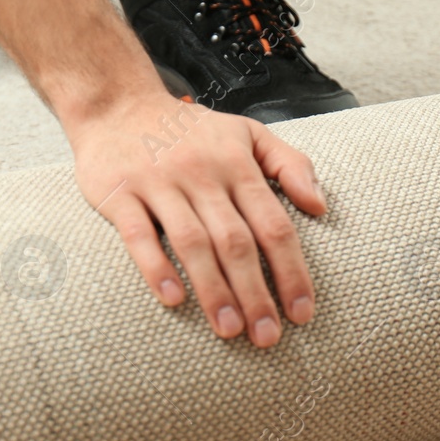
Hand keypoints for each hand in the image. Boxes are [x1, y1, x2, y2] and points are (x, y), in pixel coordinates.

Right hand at [67, 90, 325, 346]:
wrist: (118, 104)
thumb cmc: (190, 130)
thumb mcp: (248, 132)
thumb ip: (291, 164)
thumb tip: (321, 207)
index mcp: (237, 164)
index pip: (272, 224)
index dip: (291, 270)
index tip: (302, 312)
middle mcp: (201, 174)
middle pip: (236, 241)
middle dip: (256, 292)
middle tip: (268, 337)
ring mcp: (159, 183)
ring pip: (192, 242)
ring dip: (213, 290)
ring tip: (229, 330)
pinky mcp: (120, 193)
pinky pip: (139, 235)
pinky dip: (155, 267)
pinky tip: (172, 299)